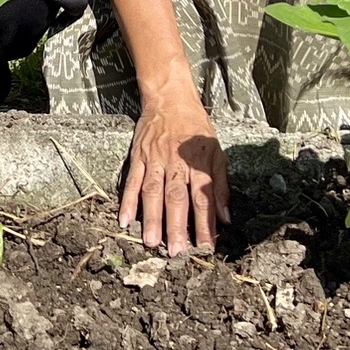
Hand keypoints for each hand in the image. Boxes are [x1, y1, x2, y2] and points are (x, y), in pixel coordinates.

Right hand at [122, 87, 228, 254]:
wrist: (169, 97)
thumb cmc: (196, 127)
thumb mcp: (217, 152)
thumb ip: (220, 186)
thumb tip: (225, 218)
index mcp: (198, 163)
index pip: (203, 198)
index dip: (205, 224)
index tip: (206, 247)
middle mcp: (176, 163)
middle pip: (177, 197)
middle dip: (177, 226)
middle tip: (176, 251)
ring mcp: (155, 159)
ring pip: (153, 192)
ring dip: (151, 217)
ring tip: (150, 241)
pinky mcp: (138, 156)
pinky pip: (132, 180)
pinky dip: (127, 200)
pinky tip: (125, 219)